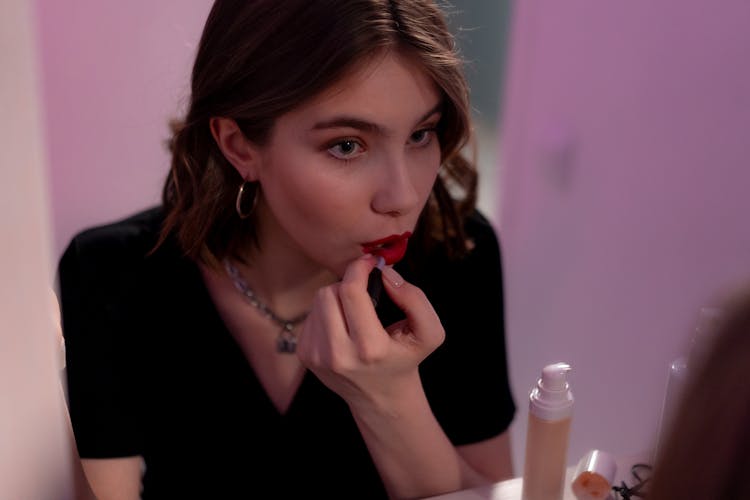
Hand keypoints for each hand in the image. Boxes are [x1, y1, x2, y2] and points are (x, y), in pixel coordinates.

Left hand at [296, 255, 444, 410]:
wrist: (382, 397)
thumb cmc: (406, 358)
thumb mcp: (429, 332)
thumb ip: (414, 299)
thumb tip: (384, 273)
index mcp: (370, 348)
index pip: (350, 292)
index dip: (359, 268)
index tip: (370, 262)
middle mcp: (339, 355)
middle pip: (329, 293)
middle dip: (348, 284)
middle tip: (364, 290)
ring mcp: (318, 357)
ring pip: (319, 301)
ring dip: (337, 297)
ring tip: (355, 311)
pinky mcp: (306, 356)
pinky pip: (311, 315)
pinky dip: (328, 312)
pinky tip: (343, 325)